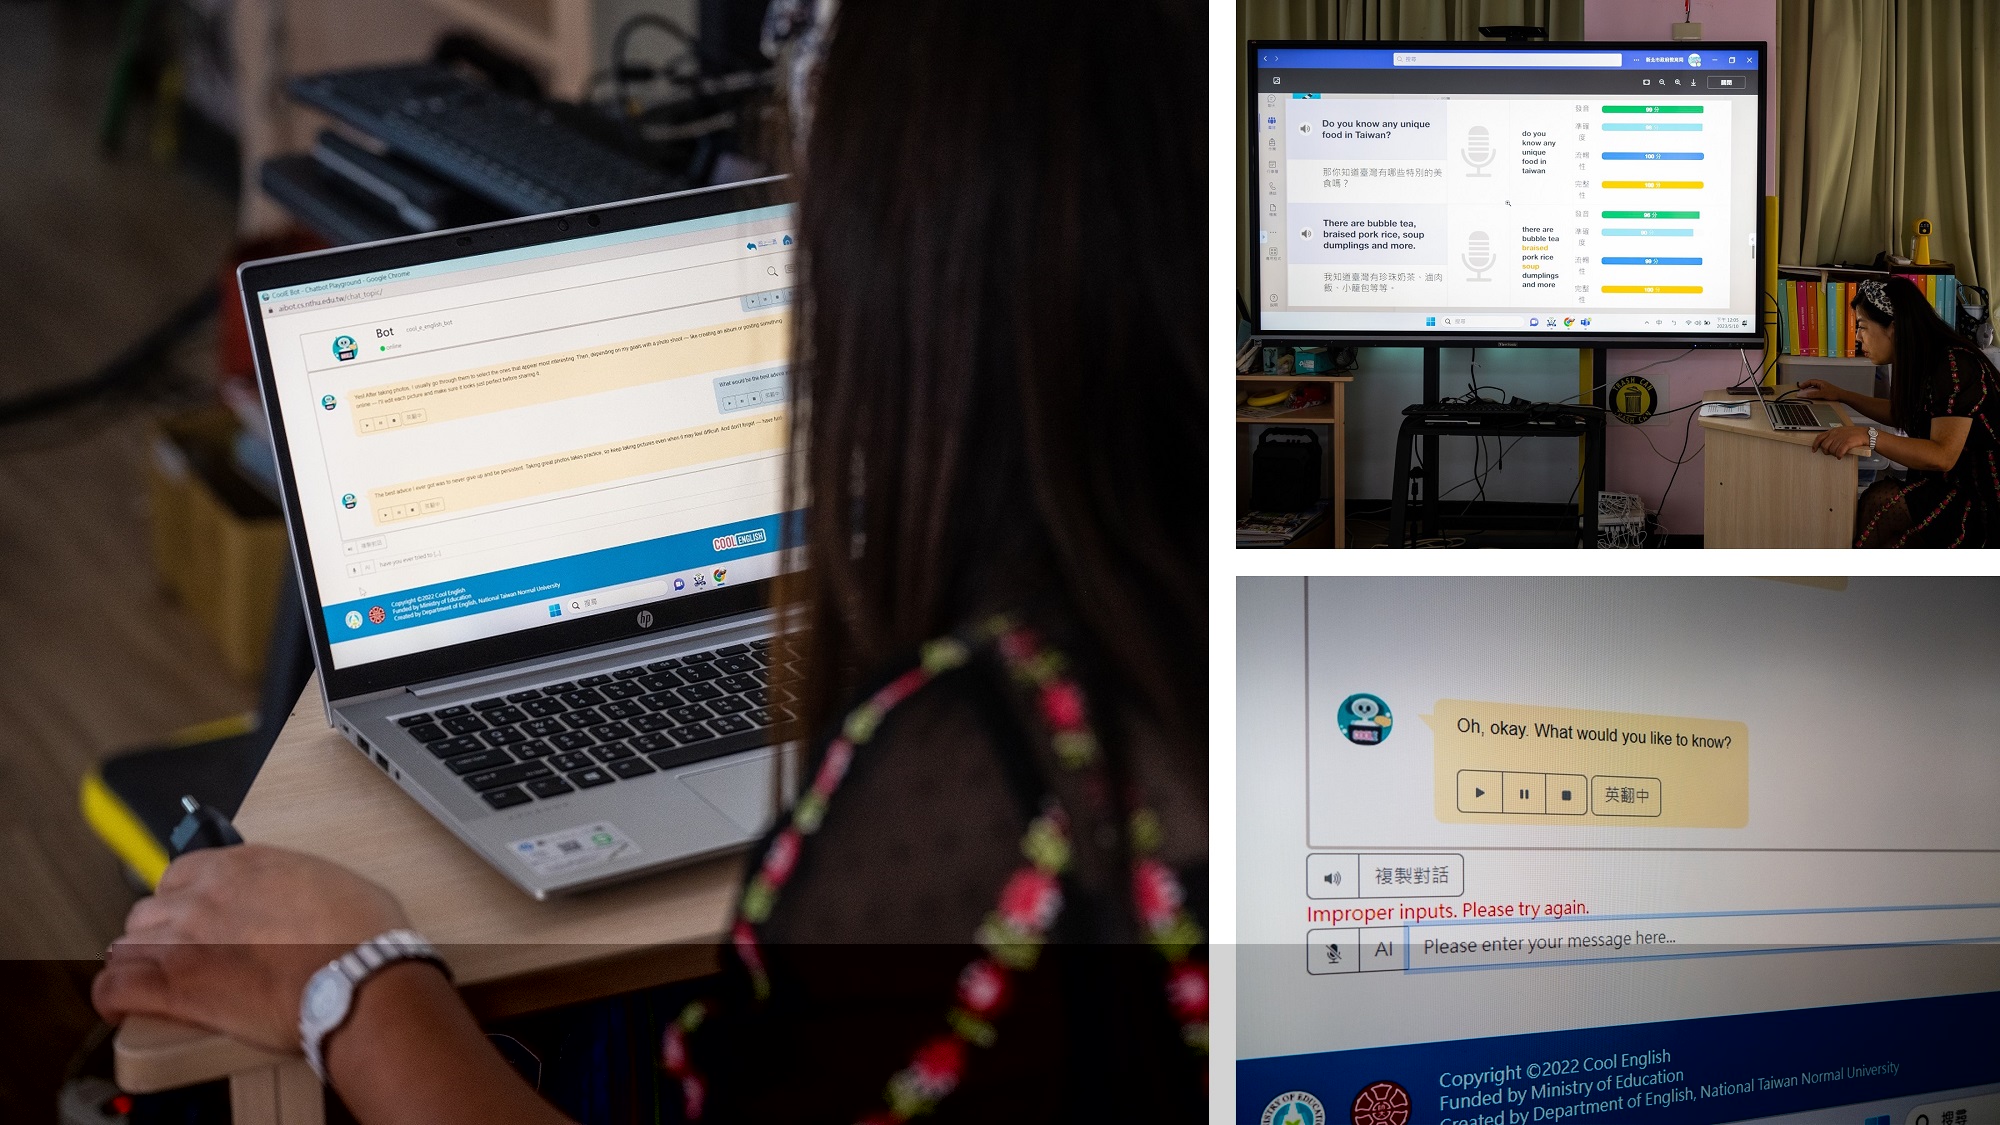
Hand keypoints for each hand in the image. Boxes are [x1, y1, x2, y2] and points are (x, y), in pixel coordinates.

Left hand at [95, 845, 408, 1053]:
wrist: (358, 978)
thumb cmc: (360, 934)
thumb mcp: (332, 882)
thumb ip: (295, 883)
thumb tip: (297, 897)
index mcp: (241, 865)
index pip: (182, 873)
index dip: (187, 897)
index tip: (197, 914)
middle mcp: (203, 896)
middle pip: (150, 910)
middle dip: (163, 930)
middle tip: (184, 951)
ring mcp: (183, 941)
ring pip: (127, 946)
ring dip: (139, 961)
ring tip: (153, 979)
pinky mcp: (174, 989)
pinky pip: (115, 989)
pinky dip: (113, 997)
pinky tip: (121, 1004)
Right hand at [1795, 379, 1844, 402]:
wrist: (1842, 396)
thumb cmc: (1834, 393)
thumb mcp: (1822, 394)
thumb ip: (1813, 394)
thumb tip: (1804, 395)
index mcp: (1821, 383)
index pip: (1810, 381)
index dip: (1804, 384)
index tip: (1799, 387)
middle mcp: (1822, 385)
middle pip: (1811, 385)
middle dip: (1805, 388)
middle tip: (1801, 391)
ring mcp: (1823, 389)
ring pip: (1814, 389)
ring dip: (1809, 391)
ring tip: (1805, 395)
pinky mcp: (1825, 393)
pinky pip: (1816, 392)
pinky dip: (1812, 394)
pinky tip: (1812, 398)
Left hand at [1811, 425, 1870, 458]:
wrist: (1866, 434)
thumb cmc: (1854, 434)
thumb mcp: (1841, 432)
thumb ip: (1833, 437)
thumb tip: (1825, 445)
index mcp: (1833, 431)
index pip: (1819, 437)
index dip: (1815, 445)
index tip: (1814, 450)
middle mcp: (1836, 433)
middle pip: (1824, 445)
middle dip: (1826, 451)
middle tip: (1831, 453)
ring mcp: (1841, 437)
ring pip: (1832, 450)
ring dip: (1834, 454)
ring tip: (1838, 454)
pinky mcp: (1847, 442)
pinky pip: (1839, 452)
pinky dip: (1839, 455)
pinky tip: (1840, 456)